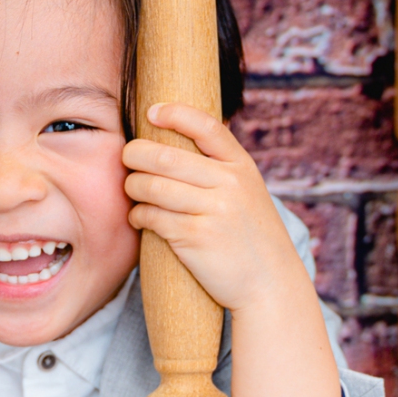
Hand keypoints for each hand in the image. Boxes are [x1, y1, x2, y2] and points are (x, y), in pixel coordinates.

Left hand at [121, 103, 304, 314]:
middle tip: (127, 158)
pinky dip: (138, 215)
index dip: (175, 113)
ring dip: (132, 187)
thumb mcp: (248, 194)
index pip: (206, 126)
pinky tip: (139, 218)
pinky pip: (151, 216)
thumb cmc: (250, 238)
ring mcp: (213, 210)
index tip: (151, 111)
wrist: (270, 285)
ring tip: (132, 191)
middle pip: (165, 156)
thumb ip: (220, 170)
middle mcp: (229, 184)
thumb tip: (172, 145)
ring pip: (152, 186)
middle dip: (135, 154)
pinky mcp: (195, 237)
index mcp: (242, 167)